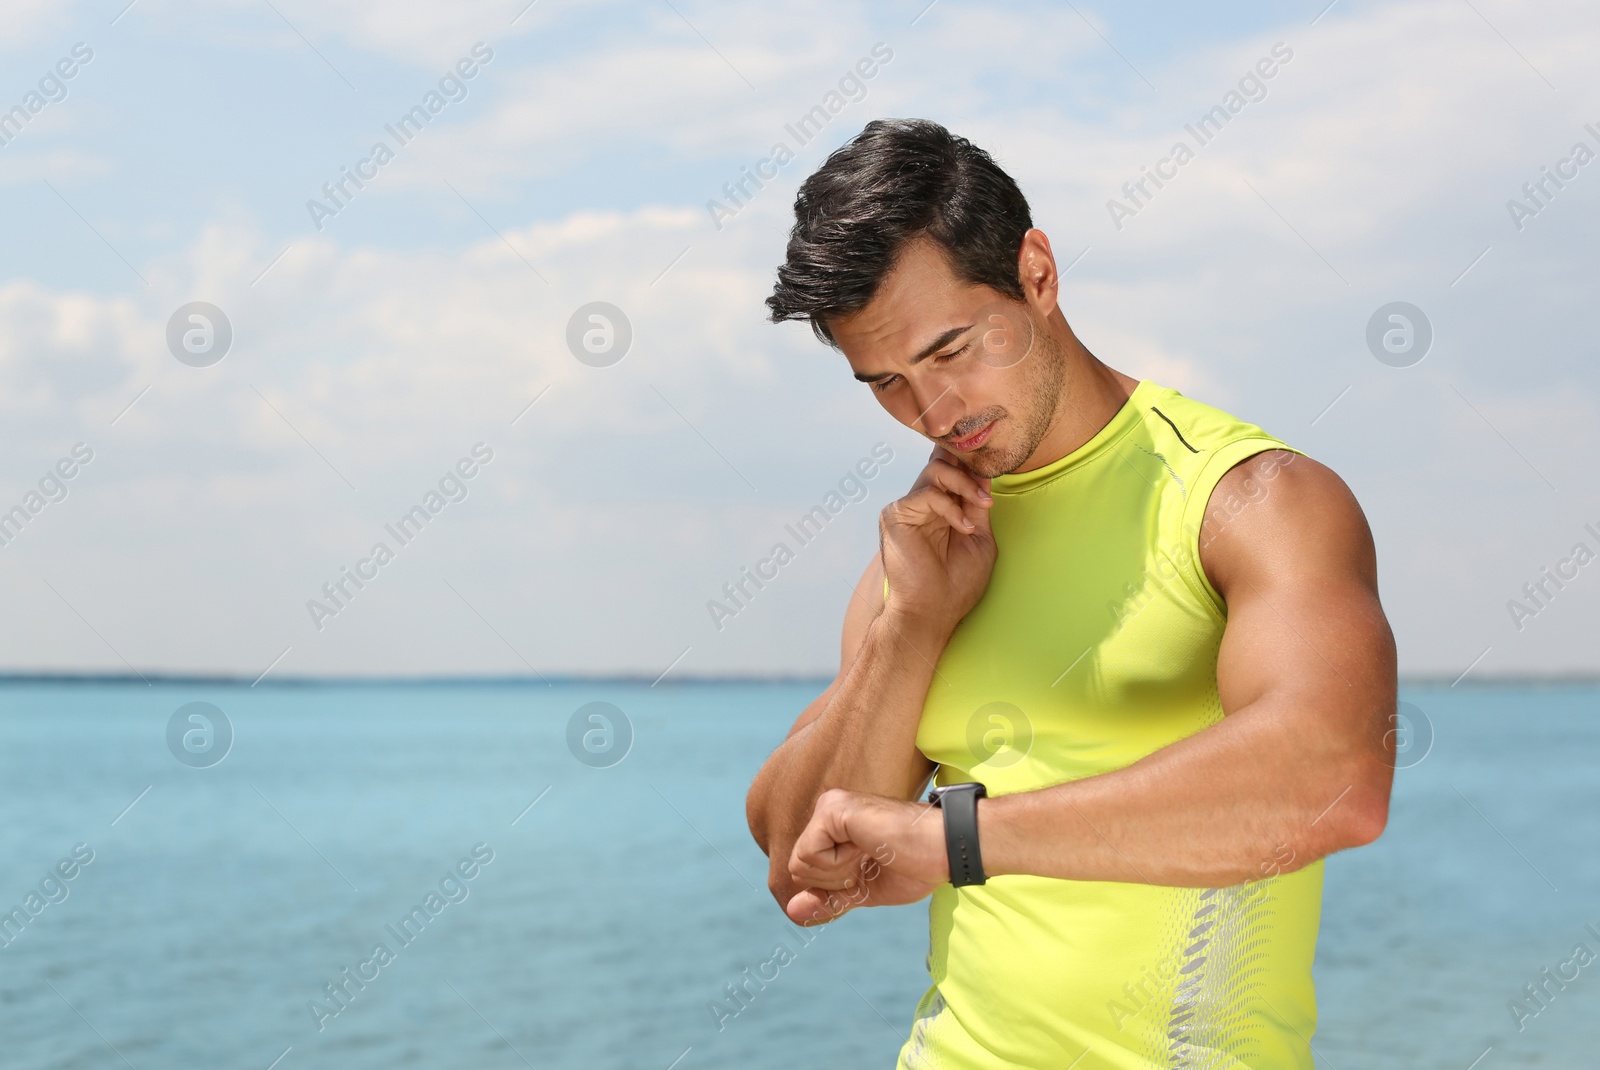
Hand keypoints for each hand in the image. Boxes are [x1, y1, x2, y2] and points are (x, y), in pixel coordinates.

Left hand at [783, 788, 948, 925]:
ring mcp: (829, 806)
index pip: (805, 872)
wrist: (945, 849)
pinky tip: (867, 848)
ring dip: (839, 874)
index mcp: (834, 826)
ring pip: (800, 864)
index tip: (868, 871)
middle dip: (834, 882)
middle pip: (798, 869)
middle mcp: (827, 810)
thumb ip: (829, 899)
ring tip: (871, 853)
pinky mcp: (833, 810)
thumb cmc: (915, 866)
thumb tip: (791, 911)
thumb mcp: (865, 890)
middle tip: (870, 862)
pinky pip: (808, 856)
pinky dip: (838, 866)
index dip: (834, 887)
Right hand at [878, 445, 996, 639]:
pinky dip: (950, 507)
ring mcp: (907, 508)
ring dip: (964, 483)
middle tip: (986, 484)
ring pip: (934, 470)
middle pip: (941, 460)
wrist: (933, 611)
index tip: (995, 469)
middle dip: (968, 466)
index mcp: (940, 508)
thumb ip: (977, 505)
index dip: (971, 463)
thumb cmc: (956, 583)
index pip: (951, 469)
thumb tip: (984, 474)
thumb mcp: (979, 536)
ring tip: (981, 504)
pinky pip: (926, 494)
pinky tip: (964, 527)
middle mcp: (922, 504)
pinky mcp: (895, 515)